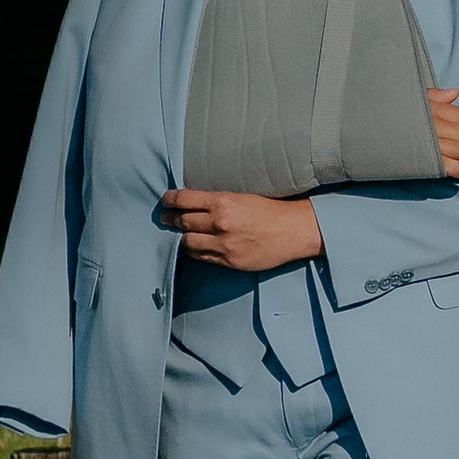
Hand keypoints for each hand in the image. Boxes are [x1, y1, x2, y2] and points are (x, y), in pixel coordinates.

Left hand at [160, 189, 328, 272]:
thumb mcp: (242, 196)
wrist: (294, 230)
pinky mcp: (230, 261)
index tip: (165, 200)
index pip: (184, 199)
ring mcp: (224, 244)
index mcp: (223, 202)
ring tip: (179, 233)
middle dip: (170, 218)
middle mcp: (221, 223)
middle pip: (182, 221)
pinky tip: (195, 245)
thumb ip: (216, 201)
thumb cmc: (270, 210)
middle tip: (165, 217)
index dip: (169, 200)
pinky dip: (195, 250)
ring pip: (188, 241)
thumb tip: (191, 203)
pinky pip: (202, 257)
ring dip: (181, 236)